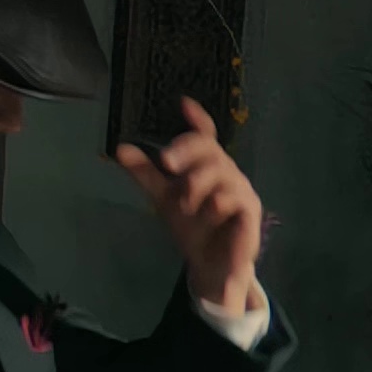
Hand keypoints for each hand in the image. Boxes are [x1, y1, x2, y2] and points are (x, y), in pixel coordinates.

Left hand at [113, 97, 261, 311]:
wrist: (210, 267)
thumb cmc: (192, 228)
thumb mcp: (163, 198)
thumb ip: (146, 174)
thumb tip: (120, 148)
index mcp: (207, 165)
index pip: (204, 136)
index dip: (198, 119)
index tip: (183, 104)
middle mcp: (227, 171)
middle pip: (209, 148)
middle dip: (185, 151)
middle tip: (166, 163)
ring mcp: (241, 189)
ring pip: (219, 173)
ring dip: (196, 187)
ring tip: (184, 206)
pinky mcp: (250, 210)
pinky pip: (231, 198)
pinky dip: (214, 206)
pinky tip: (208, 216)